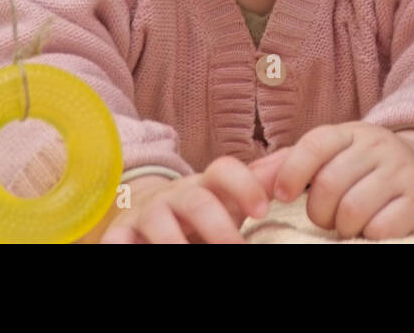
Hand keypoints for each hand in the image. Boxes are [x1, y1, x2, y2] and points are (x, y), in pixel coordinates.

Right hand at [99, 156, 277, 243]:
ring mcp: (147, 214)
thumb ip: (259, 180)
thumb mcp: (228, 195)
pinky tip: (134, 253)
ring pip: (158, 223)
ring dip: (174, 243)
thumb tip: (295, 158)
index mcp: (207, 185)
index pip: (225, 170)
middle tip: (236, 249)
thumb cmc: (201, 209)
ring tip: (188, 255)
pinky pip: (118, 239)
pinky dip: (123, 247)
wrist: (147, 211)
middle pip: (195, 200)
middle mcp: (176, 195)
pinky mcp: (121, 233)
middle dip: (216, 226)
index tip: (264, 211)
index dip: (245, 185)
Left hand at [250, 122, 413, 239]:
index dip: (291, 173)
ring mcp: (401, 172)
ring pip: (352, 210)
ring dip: (342, 228)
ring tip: (347, 225)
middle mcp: (376, 146)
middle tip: (325, 218)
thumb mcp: (332, 155)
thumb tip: (248, 176)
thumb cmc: (364, 169)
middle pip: (329, 185)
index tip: (281, 197)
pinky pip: (381, 228)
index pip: (314, 145)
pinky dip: (368, 236)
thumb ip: (289, 163)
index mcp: (349, 133)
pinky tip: (371, 229)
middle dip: (319, 212)